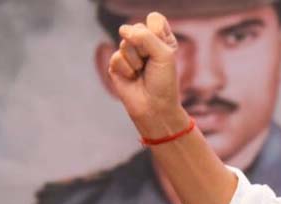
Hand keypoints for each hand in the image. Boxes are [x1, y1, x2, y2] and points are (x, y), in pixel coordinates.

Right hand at [107, 12, 189, 138]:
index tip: (163, 48)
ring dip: (136, 60)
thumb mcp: (163, 55)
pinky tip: (132, 78)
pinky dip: (126, 69)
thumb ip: (145, 36)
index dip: (156, 31)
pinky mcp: (117, 64)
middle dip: (145, 48)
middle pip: (137, 28)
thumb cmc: (163, 82)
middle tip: (151, 64)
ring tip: (141, 72)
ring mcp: (129, 53)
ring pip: (125, 42)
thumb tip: (123, 29)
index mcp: (161, 39)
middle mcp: (144, 44)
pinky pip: (116, 56)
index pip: (154, 19)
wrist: (154, 107)